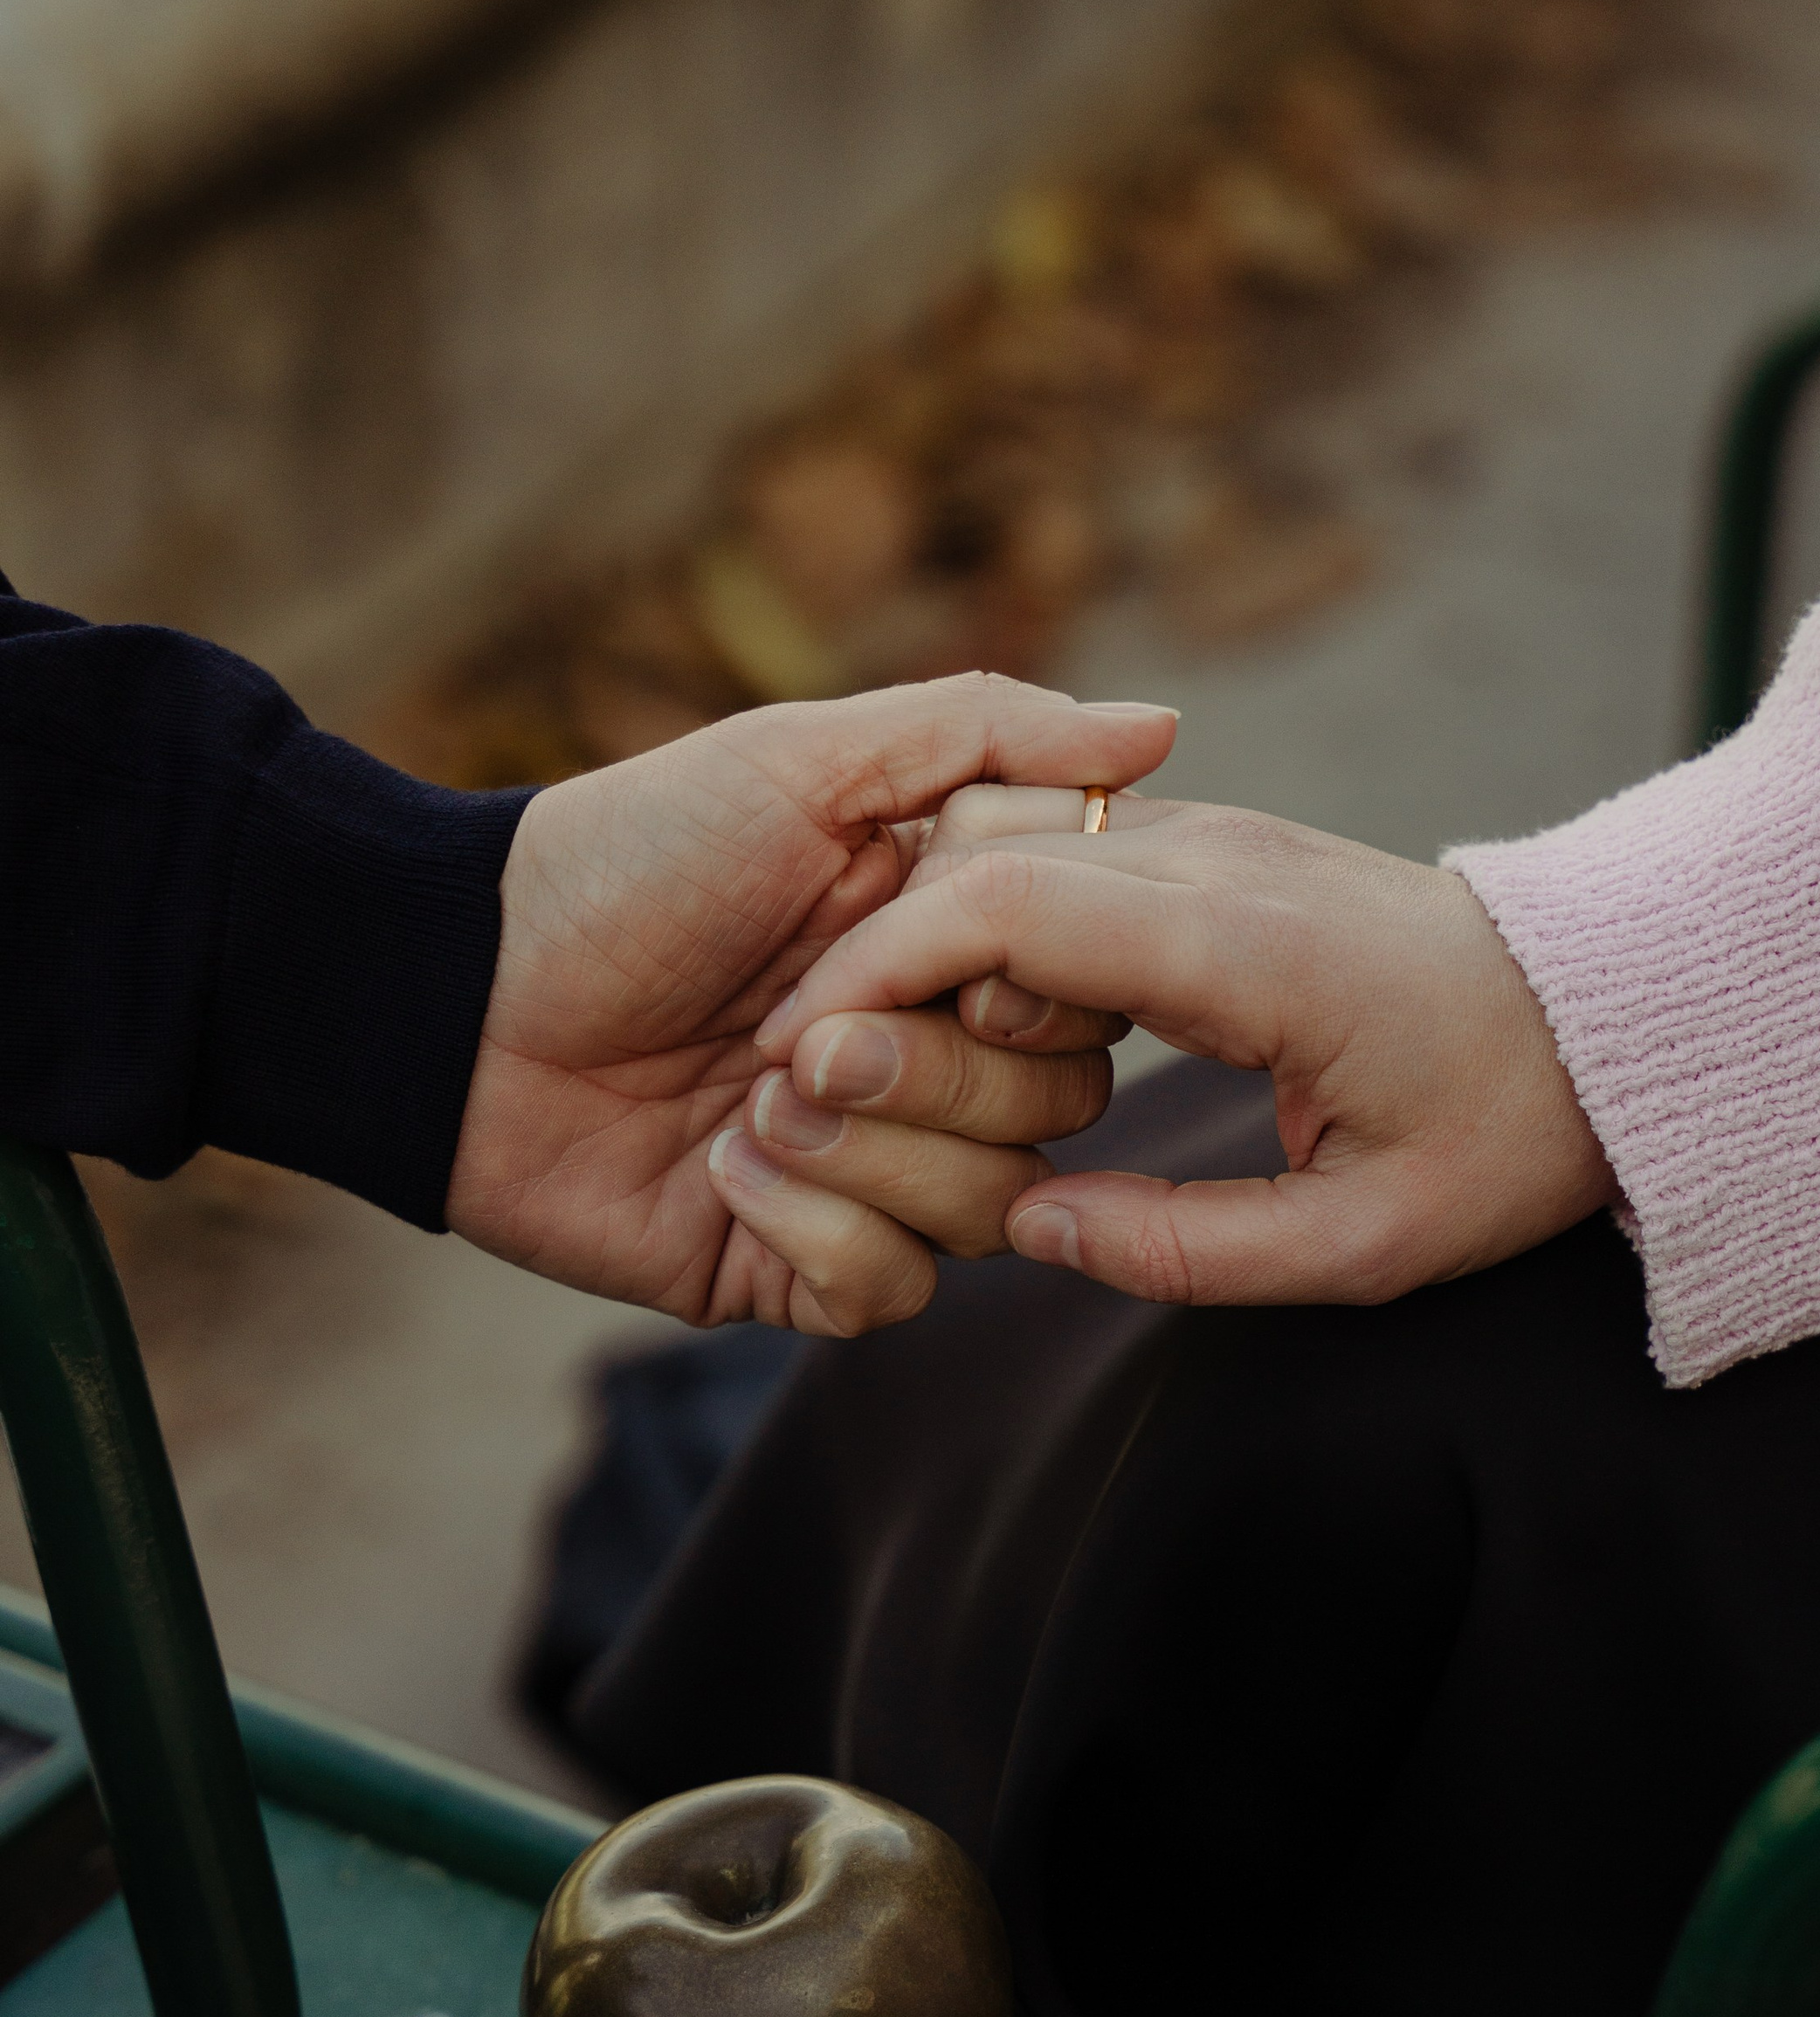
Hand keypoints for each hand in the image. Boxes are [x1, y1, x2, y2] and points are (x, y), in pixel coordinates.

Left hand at [445, 678, 1172, 1331]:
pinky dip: (813, 1233)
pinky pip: (889, 1290)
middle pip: (1056, 1118)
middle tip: (795, 1036)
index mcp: (945, 952)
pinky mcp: (791, 1271)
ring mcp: (864, 1176)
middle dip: (927, 1077)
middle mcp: (923, 1067)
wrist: (458, 995)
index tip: (938, 953)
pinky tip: (721, 1173)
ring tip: (745, 1101)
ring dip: (862, 1154)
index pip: (1087, 1006)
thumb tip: (1163, 726)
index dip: (1031, 993)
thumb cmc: (623, 858)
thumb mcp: (800, 761)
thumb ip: (985, 735)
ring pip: (986, 1213)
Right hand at [748, 789, 1614, 1306]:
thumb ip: (1192, 1251)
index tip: (807, 1062)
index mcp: (1243, 942)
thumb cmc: (1510, 1131)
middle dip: (873, 960)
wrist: (1618, 1016)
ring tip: (893, 1063)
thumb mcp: (1371, 1246)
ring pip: (1008, 840)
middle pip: (980, 861)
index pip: (1007, 906)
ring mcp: (1215, 832)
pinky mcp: (1216, 844)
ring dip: (930, 936)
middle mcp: (1216, 855)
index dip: (880, 973)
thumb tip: (1029, 1231)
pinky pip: (1062, 853)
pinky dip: (991, 923)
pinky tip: (980, 1026)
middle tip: (815, 1077)